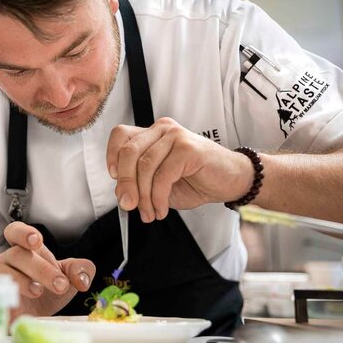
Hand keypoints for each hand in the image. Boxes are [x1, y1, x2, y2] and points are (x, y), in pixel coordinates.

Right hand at [0, 221, 94, 320]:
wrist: (37, 320)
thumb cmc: (49, 292)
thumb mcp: (70, 279)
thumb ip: (81, 271)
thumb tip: (82, 278)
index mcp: (25, 251)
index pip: (15, 232)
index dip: (23, 233)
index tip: (37, 241)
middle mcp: (7, 261)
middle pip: (15, 254)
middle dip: (40, 269)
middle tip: (61, 285)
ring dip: (19, 279)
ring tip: (38, 292)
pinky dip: (1, 296)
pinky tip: (17, 305)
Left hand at [106, 117, 254, 221]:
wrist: (231, 181)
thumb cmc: (195, 180)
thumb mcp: (159, 183)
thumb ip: (138, 183)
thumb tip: (121, 192)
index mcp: (152, 134)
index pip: (120, 135)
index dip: (111, 156)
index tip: (113, 178)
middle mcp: (162, 130)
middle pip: (129, 152)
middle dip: (126, 183)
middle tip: (128, 206)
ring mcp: (176, 136)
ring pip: (145, 166)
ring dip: (144, 196)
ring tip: (150, 213)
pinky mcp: (188, 148)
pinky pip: (163, 176)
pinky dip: (159, 197)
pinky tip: (162, 209)